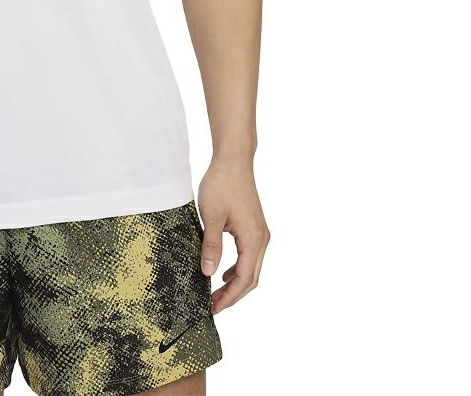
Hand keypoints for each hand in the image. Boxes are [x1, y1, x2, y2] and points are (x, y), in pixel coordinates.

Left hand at [198, 158, 269, 313]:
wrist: (233, 161)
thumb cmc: (221, 185)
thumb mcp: (211, 217)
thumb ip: (211, 246)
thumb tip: (208, 273)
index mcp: (253, 239)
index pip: (244, 279)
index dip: (229, 297)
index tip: (213, 308)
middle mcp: (262, 239)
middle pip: (251, 278)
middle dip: (233, 295)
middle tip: (212, 306)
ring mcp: (260, 233)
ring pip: (252, 268)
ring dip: (236, 283)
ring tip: (216, 294)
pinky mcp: (255, 227)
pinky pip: (250, 256)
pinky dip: (238, 269)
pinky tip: (224, 273)